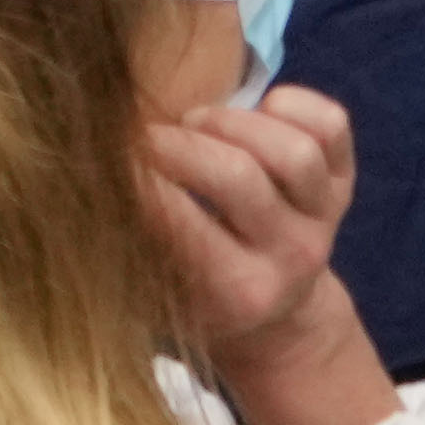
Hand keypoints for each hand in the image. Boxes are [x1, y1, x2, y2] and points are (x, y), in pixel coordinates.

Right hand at [135, 78, 398, 424]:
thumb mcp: (156, 296)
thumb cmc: (197, 304)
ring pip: (292, 148)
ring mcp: (326, 217)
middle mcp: (290, 257)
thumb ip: (127, 247)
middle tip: (147, 137)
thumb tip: (78, 183)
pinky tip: (258, 110)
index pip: (183, 225)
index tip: (106, 155)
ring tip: (196, 124)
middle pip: (240, 177)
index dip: (140, 180)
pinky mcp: (347, 181)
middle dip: (180, 145)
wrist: (280, 321)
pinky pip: (332, 125)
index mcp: (238, 293)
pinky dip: (293, 104)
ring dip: (233, 122)